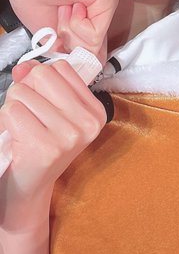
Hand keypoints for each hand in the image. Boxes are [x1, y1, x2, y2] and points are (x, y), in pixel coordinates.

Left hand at [0, 60, 106, 231]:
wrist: (31, 186)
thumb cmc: (40, 144)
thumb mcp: (50, 110)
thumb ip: (39, 83)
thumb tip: (24, 67)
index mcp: (95, 111)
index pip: (61, 68)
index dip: (42, 79)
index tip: (42, 100)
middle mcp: (87, 123)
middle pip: (42, 75)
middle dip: (26, 91)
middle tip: (29, 115)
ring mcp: (69, 136)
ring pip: (22, 93)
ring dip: (13, 108)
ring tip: (23, 128)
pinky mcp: (45, 147)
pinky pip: (12, 111)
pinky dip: (5, 121)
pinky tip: (16, 137)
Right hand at [6, 0, 116, 62]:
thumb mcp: (50, 35)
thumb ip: (72, 51)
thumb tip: (89, 68)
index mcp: (84, 25)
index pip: (90, 58)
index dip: (72, 58)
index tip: (56, 39)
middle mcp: (98, 18)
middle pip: (93, 57)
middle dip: (68, 45)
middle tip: (57, 17)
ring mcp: (104, 10)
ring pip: (92, 48)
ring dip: (68, 33)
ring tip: (62, 8)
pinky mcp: (108, 1)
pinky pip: (94, 36)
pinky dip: (75, 25)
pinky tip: (70, 4)